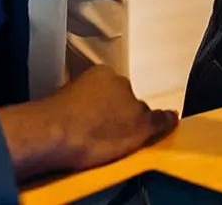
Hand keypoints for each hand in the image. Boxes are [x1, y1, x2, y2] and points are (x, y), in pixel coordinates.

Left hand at [0, 65, 177, 180]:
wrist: (48, 136)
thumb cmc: (96, 130)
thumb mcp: (138, 128)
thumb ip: (157, 120)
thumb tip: (173, 115)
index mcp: (114, 75)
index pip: (133, 97)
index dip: (134, 119)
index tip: (130, 136)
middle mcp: (93, 77)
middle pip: (112, 100)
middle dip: (114, 118)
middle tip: (113, 142)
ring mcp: (71, 90)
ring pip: (92, 109)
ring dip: (94, 124)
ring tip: (93, 146)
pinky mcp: (54, 106)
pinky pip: (74, 117)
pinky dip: (78, 129)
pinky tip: (77, 143)